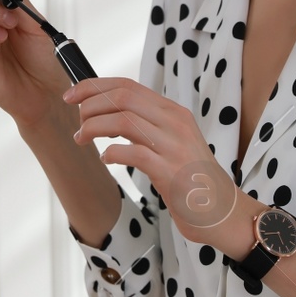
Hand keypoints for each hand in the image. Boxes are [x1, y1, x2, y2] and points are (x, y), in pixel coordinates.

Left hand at [62, 75, 255, 252]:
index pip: (128, 86)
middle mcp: (175, 122)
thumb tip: (107, 114)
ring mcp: (174, 146)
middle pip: (123, 97)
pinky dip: (111, 153)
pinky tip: (106, 159)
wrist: (223, 211)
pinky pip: (133, 153)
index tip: (72, 95)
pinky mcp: (171, 171)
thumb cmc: (192, 179)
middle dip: (90, 105)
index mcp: (173, 112)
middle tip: (77, 121)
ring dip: (94, 127)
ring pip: (124, 120)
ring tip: (83, 138)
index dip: (94, 87)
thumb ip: (146, 125)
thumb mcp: (172, 142)